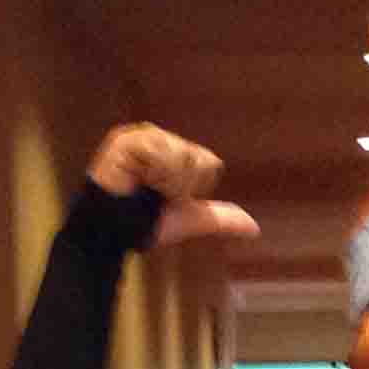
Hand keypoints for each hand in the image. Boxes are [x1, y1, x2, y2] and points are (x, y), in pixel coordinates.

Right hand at [86, 124, 257, 247]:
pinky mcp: (126, 140)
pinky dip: (153, 174)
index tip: (169, 198)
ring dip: (166, 181)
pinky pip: (160, 154)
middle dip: (180, 185)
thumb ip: (220, 218)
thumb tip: (254, 228)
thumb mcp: (190, 218)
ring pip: (180, 155)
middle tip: (154, 195)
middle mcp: (160, 138)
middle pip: (195, 157)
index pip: (208, 162)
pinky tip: (135, 180)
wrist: (114, 232)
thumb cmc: (146, 223)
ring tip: (143, 187)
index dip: (194, 187)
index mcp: (176, 151)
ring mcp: (142, 135)